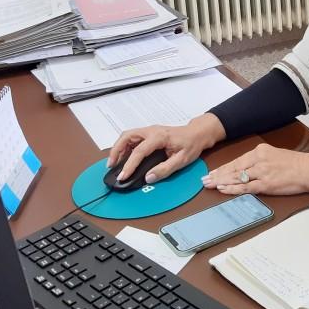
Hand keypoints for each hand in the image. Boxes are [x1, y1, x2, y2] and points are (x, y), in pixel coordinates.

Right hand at [107, 113, 225, 184]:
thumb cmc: (191, 144)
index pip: (139, 151)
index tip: (122, 176)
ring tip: (114, 163)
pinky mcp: (149, 134)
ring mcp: (149, 131)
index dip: (129, 165)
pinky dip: (124, 146)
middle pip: (127, 137)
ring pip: (127, 136)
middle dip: (116, 151)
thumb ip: (165, 169)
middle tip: (111, 166)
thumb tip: (149, 177)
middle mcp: (151, 131)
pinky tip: (124, 157)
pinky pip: (132, 138)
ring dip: (118, 148)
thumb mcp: (182, 160)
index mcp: (159, 137)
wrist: (197, 134)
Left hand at [202, 143, 308, 195]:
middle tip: (205, 180)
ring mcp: (261, 172)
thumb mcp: (274, 155)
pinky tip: (224, 189)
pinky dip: (233, 188)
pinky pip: (246, 187)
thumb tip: (247, 169)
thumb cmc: (295, 163)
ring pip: (236, 177)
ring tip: (210, 185)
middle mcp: (258, 160)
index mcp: (260, 151)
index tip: (212, 172)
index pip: (237, 160)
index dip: (223, 168)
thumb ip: (260, 161)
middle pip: (233, 168)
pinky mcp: (266, 184)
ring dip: (221, 182)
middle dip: (217, 175)